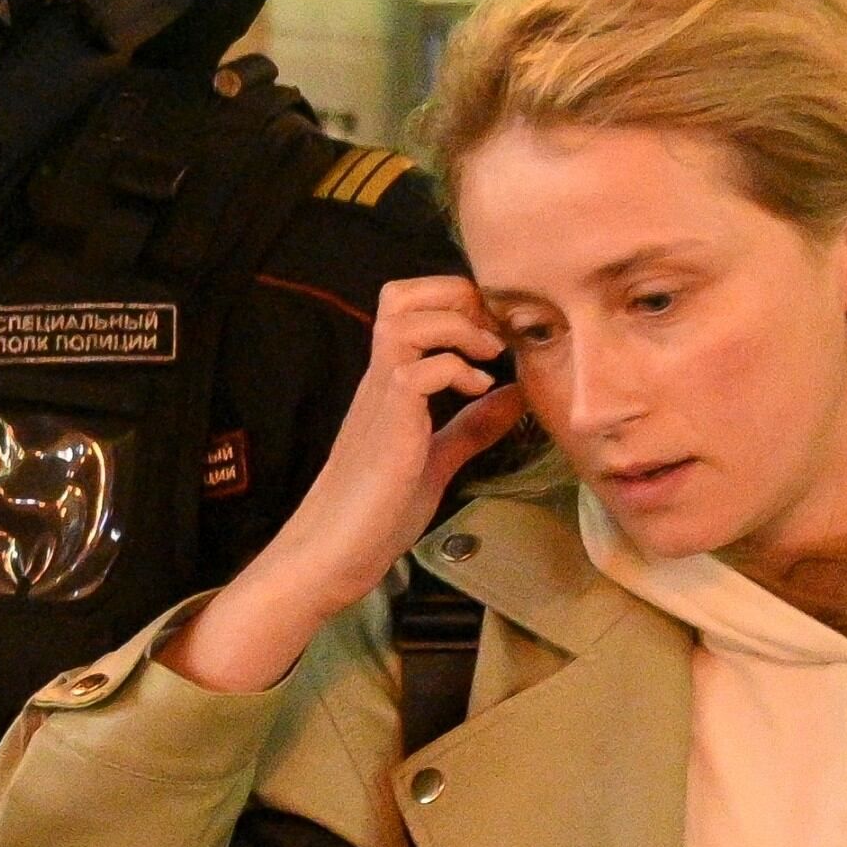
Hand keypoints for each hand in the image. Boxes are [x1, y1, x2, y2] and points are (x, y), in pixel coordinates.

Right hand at [162, 279, 528, 693]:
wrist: (334, 552)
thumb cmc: (377, 511)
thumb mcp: (437, 459)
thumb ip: (470, 426)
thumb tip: (512, 396)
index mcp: (391, 382)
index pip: (409, 305)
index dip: (455, 300)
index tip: (494, 329)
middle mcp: (380, 378)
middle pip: (402, 294)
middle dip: (456, 294)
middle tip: (492, 329)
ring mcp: (380, 397)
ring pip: (405, 319)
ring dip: (457, 325)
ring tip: (488, 355)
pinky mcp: (386, 422)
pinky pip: (417, 369)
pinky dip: (455, 368)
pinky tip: (478, 391)